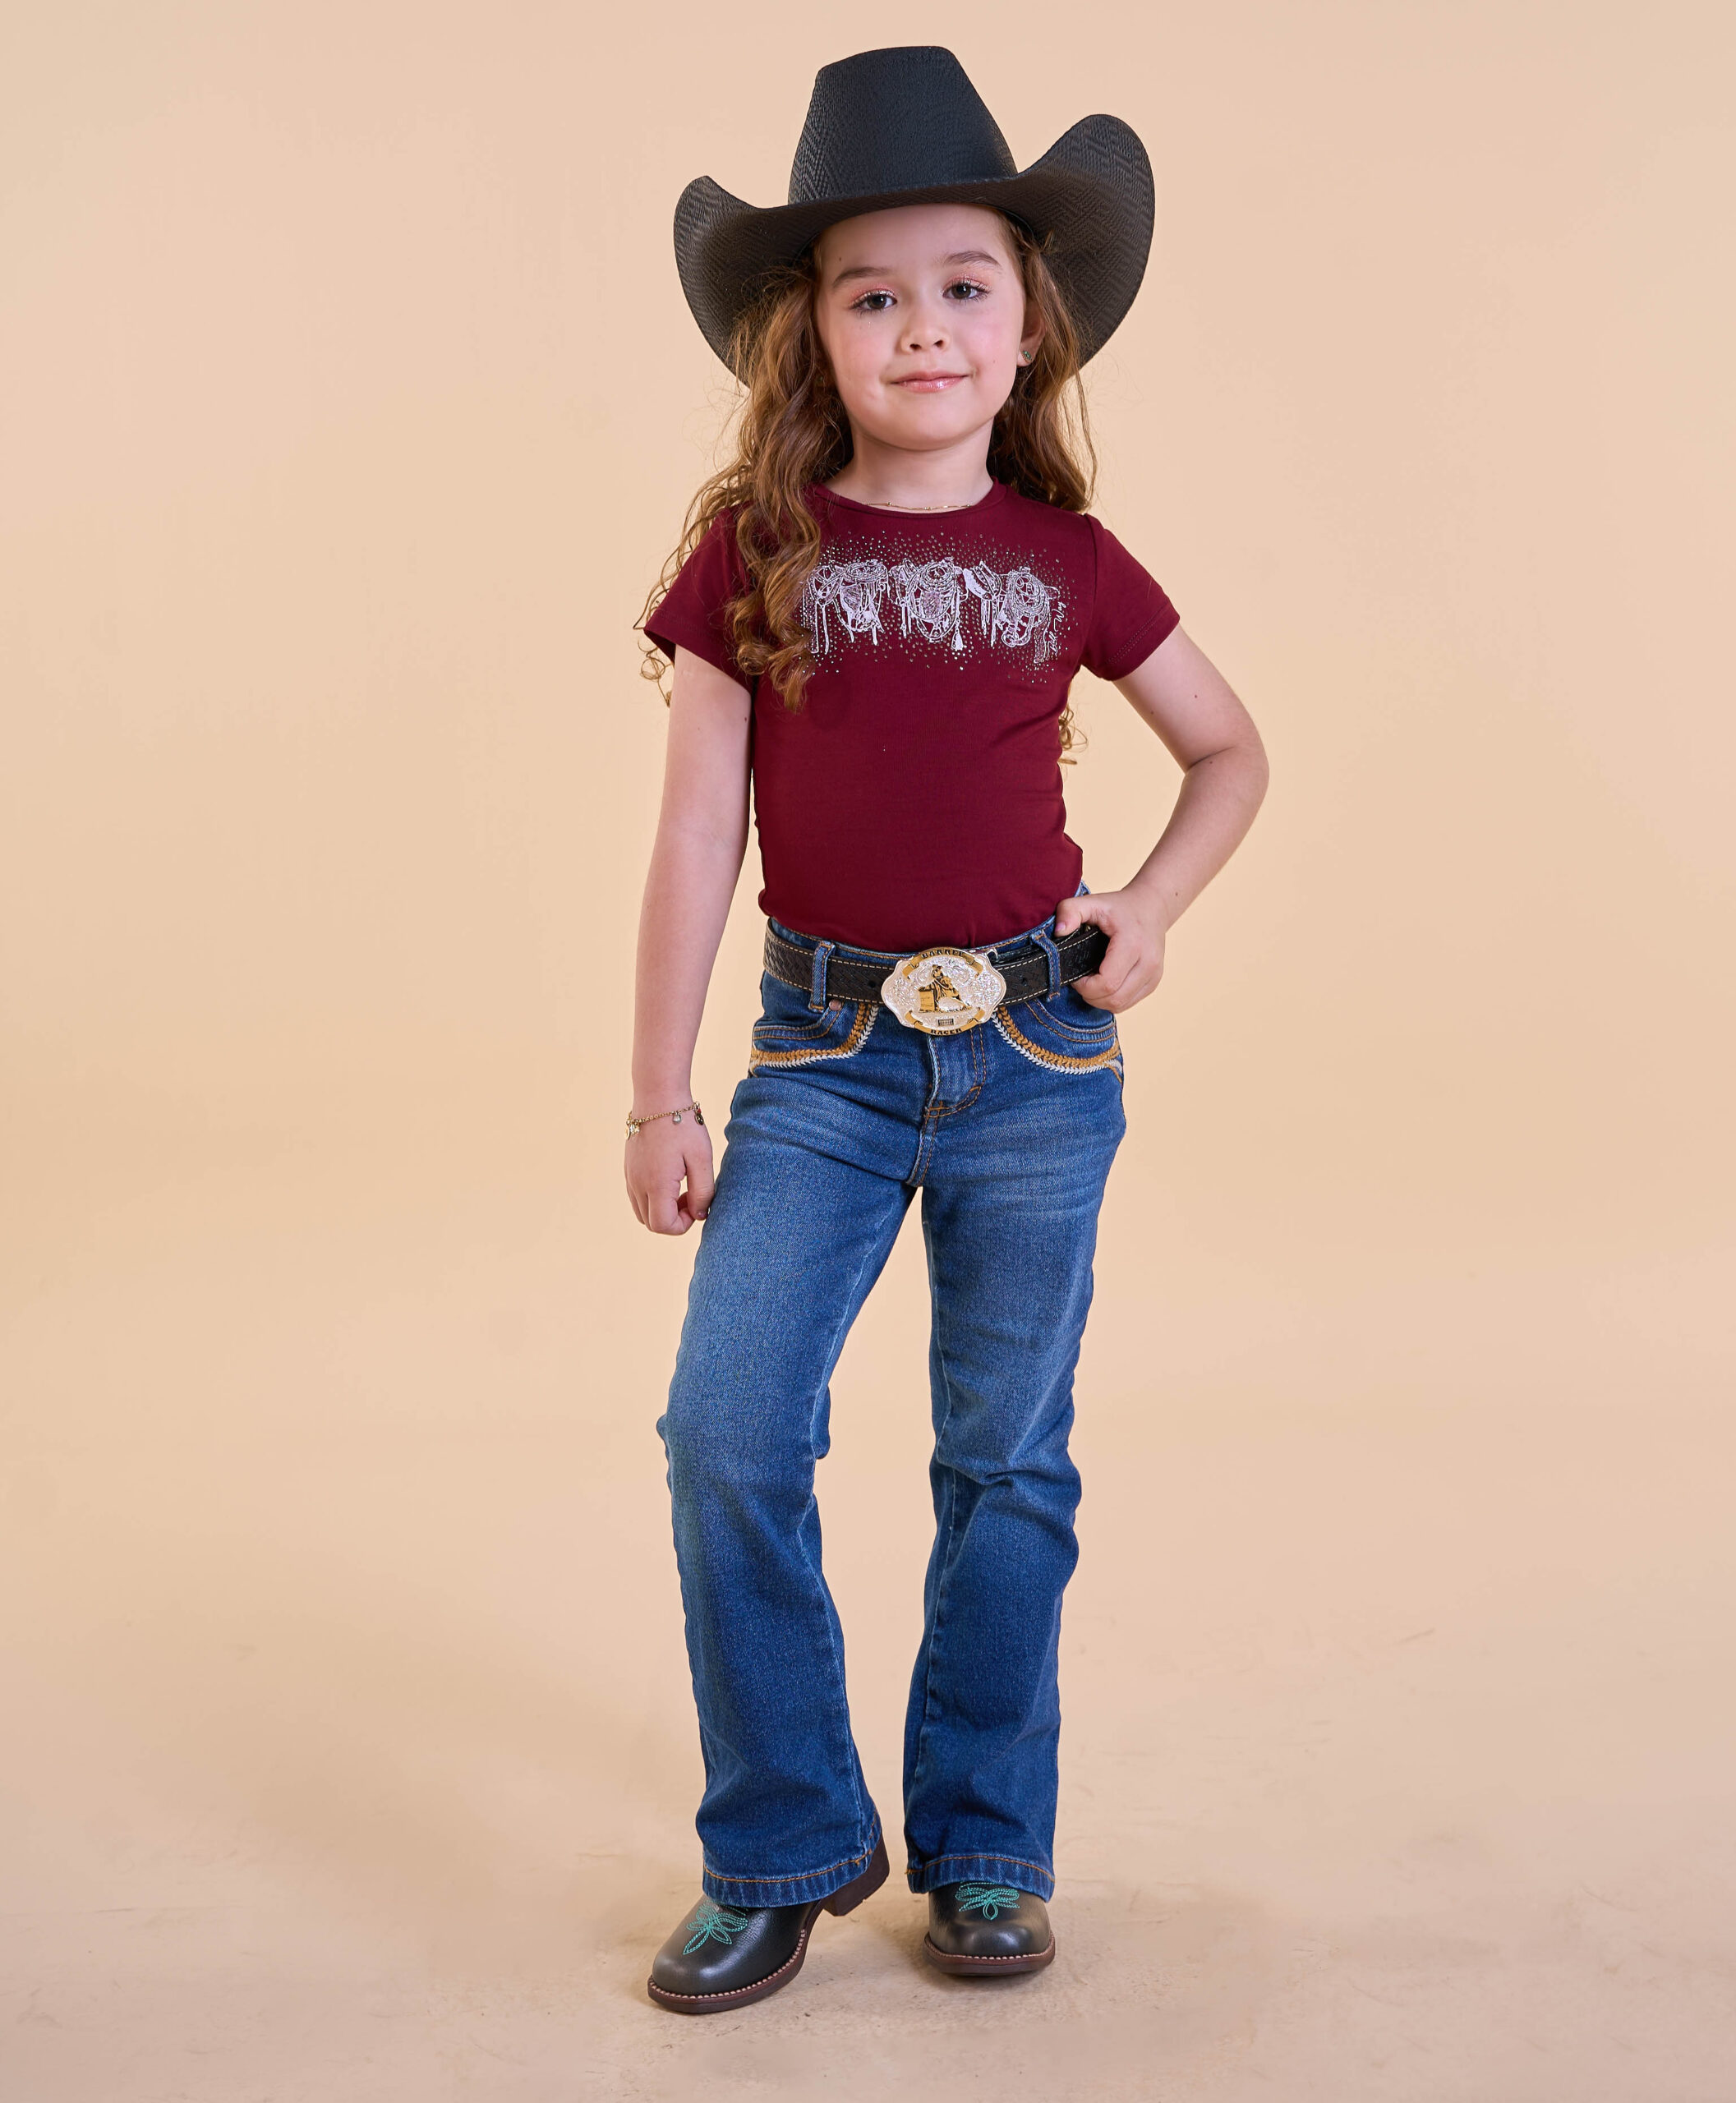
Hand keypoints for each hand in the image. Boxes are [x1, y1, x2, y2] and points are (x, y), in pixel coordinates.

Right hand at [624, 1116, 715, 1233]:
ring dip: (663, 1209)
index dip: (683, 1225)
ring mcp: (630, 1177)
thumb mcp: (701, 1158)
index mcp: (656, 1184)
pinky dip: (653, 1198)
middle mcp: (637, 1184)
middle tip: (691, 1196)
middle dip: (674, 1219)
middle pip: (651, 1223)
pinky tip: (670, 1178)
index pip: (662, 1226)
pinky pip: (637, 1196)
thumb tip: (700, 1215)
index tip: (697, 1205)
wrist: (658, 1097)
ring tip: (681, 1187)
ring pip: (642, 1212)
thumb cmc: (682, 1126)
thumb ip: (703, 1191)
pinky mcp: (629, 1169)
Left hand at [1052, 887, 1167, 1011]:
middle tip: (1082, 979)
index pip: (1107, 983)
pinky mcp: (1153, 983)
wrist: (1151, 907)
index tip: (1076, 975)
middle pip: (1113, 999)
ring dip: (1100, 999)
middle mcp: (1148, 963)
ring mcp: (1154, 975)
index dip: (1085, 986)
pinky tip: (1104, 983)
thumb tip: (1058, 931)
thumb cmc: (1119, 907)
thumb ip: (1070, 911)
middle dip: (1090, 995)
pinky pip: (1128, 1003)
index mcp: (1132, 945)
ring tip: (1092, 981)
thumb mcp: (1091, 902)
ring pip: (1120, 1005)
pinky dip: (1112, 999)